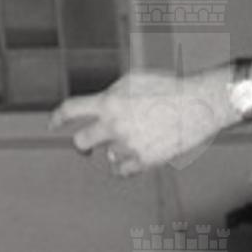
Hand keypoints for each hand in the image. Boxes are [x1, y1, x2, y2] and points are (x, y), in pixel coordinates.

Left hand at [49, 69, 231, 175]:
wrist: (199, 103)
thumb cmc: (169, 88)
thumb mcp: (133, 80)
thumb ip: (111, 95)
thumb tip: (98, 109)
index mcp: (108, 102)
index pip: (70, 110)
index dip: (57, 118)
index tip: (52, 125)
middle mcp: (113, 125)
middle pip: (81, 141)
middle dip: (83, 143)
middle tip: (88, 145)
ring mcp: (128, 145)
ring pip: (107, 155)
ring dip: (116, 149)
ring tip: (140, 137)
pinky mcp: (144, 160)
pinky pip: (122, 171)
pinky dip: (124, 166)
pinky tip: (133, 158)